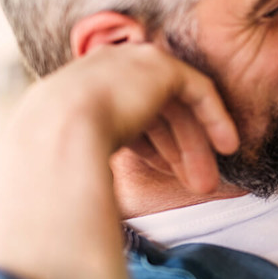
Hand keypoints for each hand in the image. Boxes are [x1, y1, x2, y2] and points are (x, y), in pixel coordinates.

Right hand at [0, 44, 237, 278]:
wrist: (53, 134)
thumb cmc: (50, 164)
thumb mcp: (67, 162)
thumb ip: (85, 165)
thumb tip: (89, 215)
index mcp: (76, 91)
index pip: (124, 116)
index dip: (151, 146)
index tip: (166, 176)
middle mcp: (103, 71)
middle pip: (155, 112)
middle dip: (178, 150)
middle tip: (198, 186)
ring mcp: (131, 63)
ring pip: (176, 107)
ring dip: (194, 146)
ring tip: (207, 184)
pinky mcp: (159, 65)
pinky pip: (197, 90)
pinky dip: (214, 118)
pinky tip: (227, 147)